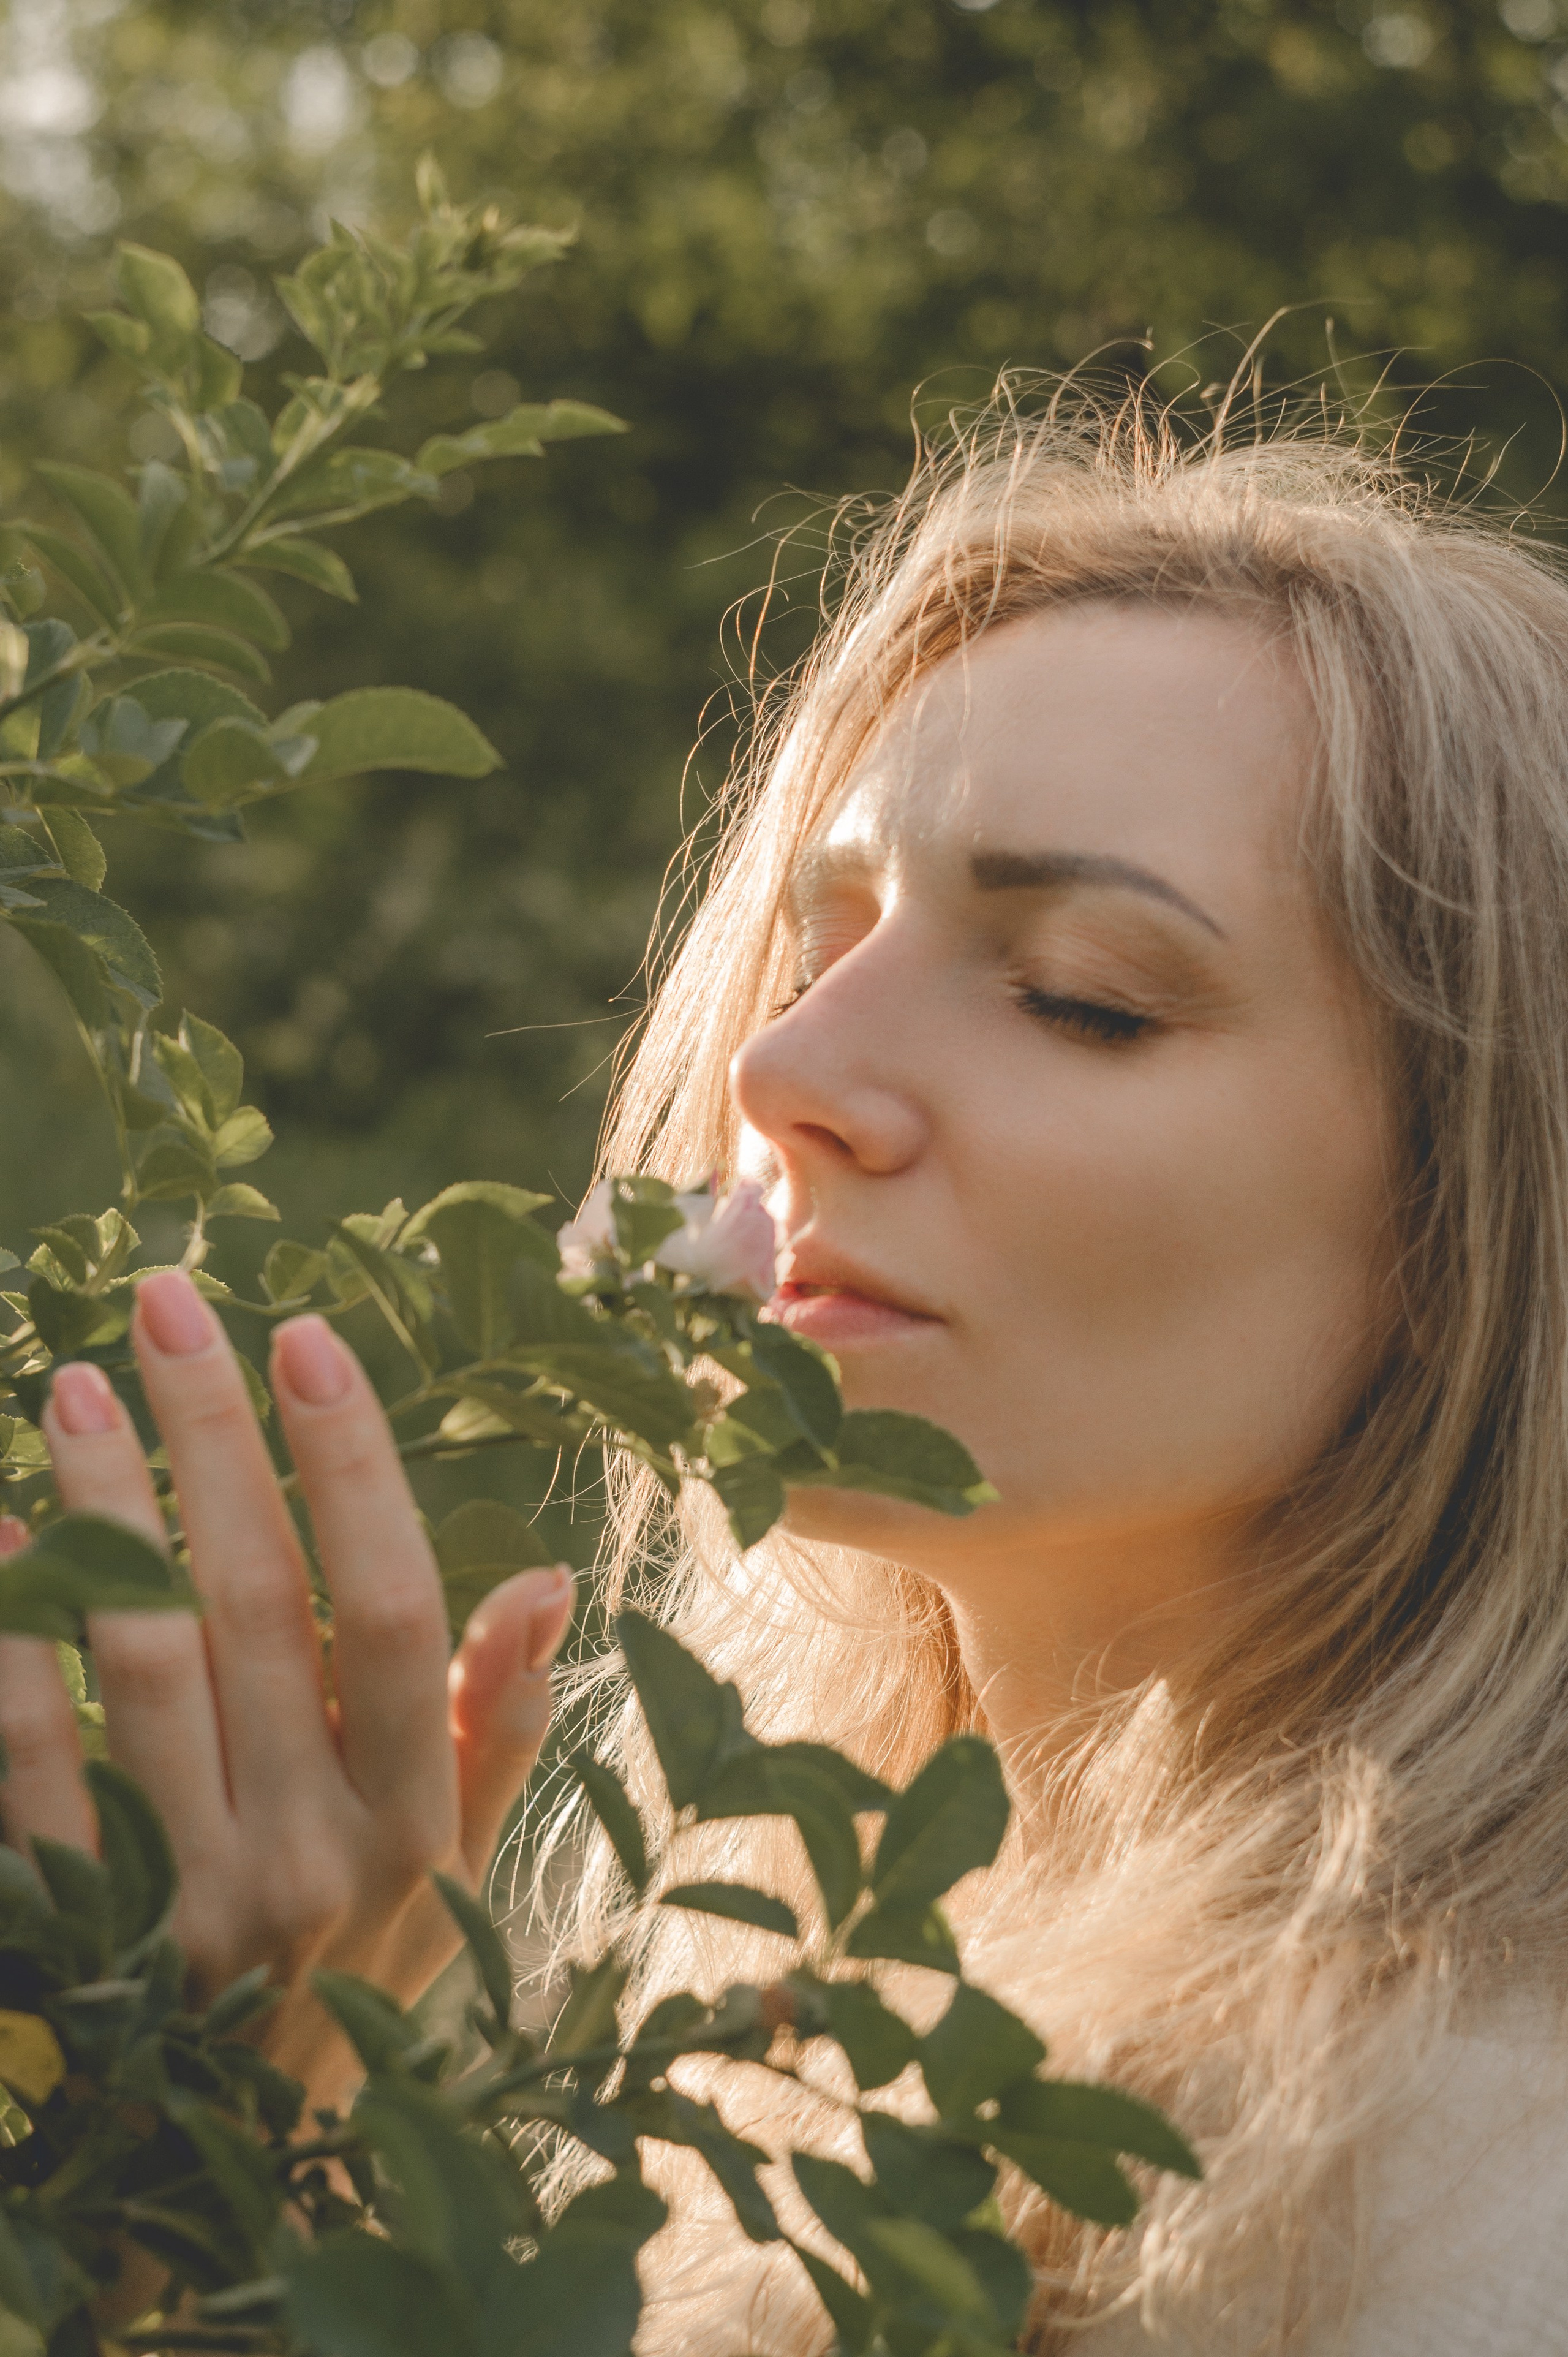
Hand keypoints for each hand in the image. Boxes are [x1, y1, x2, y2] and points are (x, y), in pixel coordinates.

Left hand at [0, 1267, 574, 2106]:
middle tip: (168, 1302)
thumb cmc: (366, 1982)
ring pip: (137, 1660)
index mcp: (414, 1824)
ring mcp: (183, 1899)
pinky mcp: (77, 1926)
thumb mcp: (459, 1867)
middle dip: (212, 1438)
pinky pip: (30, 1763)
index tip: (309, 1337)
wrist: (227, 2178)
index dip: (354, 1466)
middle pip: (258, 1604)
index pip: (398, 1610)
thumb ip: (496, 1723)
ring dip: (101, 1510)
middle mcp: (308, 1856)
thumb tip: (546, 1578)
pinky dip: (10, 1644)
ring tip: (66, 1384)